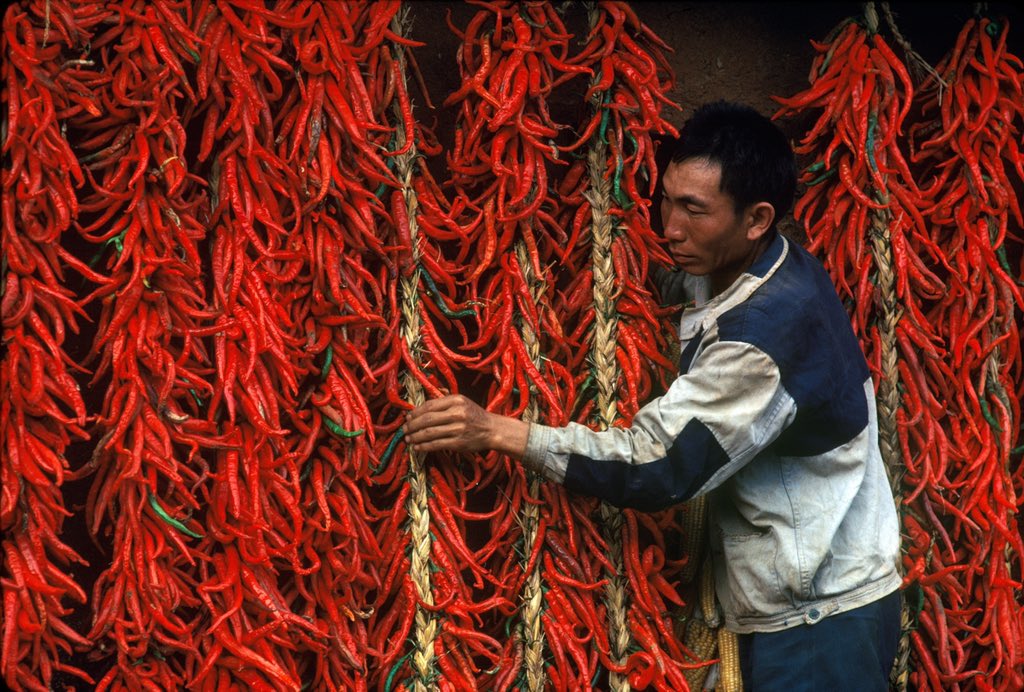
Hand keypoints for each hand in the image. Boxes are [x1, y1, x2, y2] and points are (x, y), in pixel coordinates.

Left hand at [403, 394, 529, 457]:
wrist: (492, 430)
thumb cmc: (474, 415)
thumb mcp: (462, 402)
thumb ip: (443, 403)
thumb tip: (418, 410)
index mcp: (456, 400)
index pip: (429, 405)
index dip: (416, 412)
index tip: (408, 418)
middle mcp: (457, 413)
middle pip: (427, 419)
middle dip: (412, 425)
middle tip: (404, 429)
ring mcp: (458, 428)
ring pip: (429, 433)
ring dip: (415, 437)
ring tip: (408, 439)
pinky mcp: (458, 443)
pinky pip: (436, 444)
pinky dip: (424, 446)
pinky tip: (417, 447)